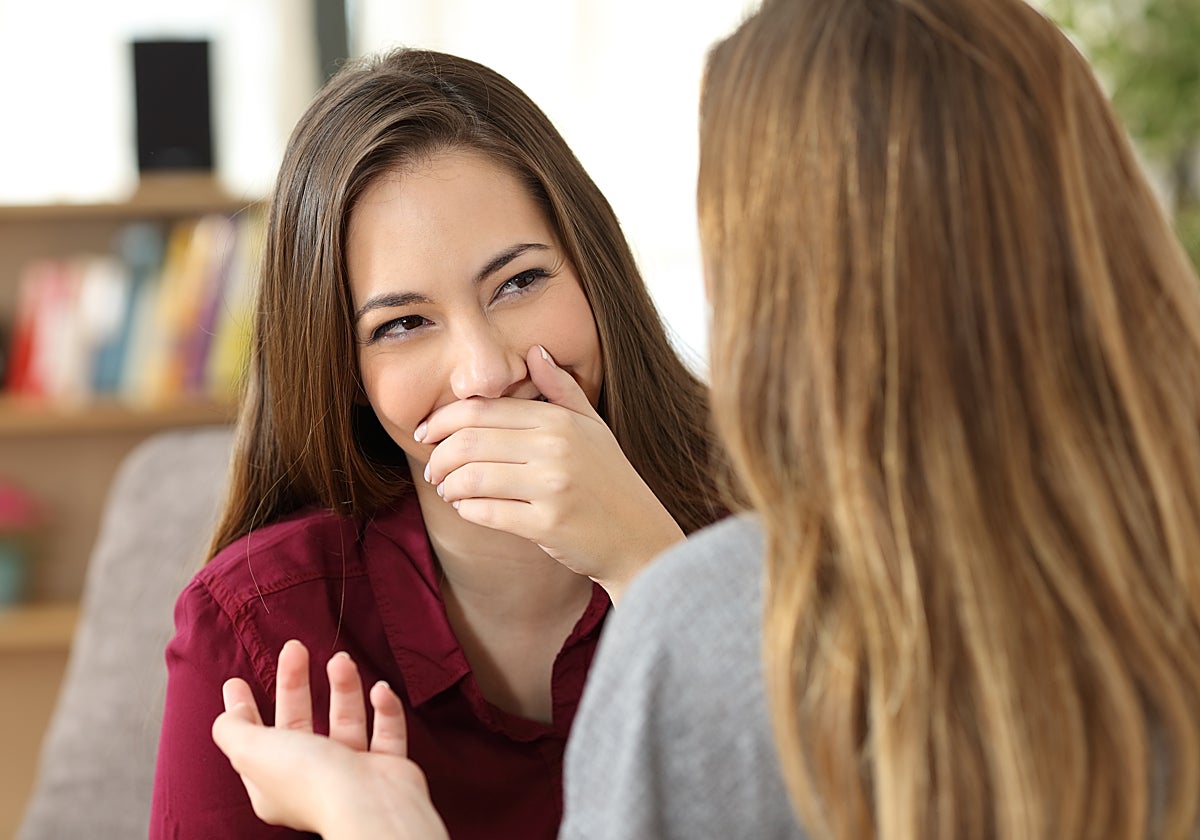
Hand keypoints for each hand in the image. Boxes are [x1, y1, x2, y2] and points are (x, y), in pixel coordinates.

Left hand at [211, 641, 448, 839]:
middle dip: (295, 683)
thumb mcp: (253, 751)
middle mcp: (311, 778)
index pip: (254, 739)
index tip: (236, 680)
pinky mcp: (386, 766)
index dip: (244, 709)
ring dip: (344, 687)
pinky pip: (386, 730)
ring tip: (341, 659)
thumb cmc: (309, 780)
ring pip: (345, 720)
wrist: (370, 804)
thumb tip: (228, 713)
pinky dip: (384, 709)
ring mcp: (351, 771)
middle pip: (299, 721)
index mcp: (274, 782)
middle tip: (294, 648)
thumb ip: (233, 730)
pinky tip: (379, 689)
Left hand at [420, 345, 684, 602]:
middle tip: (433, 468)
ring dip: (449, 485)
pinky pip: (486, 512)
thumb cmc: (611, 481)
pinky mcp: (547, 524)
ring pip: (471, 477)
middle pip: (469, 441)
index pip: (483, 410)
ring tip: (448, 489)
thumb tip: (535, 351)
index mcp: (560, 421)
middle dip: (439, 456)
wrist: (640, 537)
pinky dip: (467, 509)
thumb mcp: (593, 426)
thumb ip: (561, 388)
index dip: (443, 420)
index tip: (428, 433)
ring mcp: (552, 486)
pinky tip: (467, 508)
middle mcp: (555, 448)